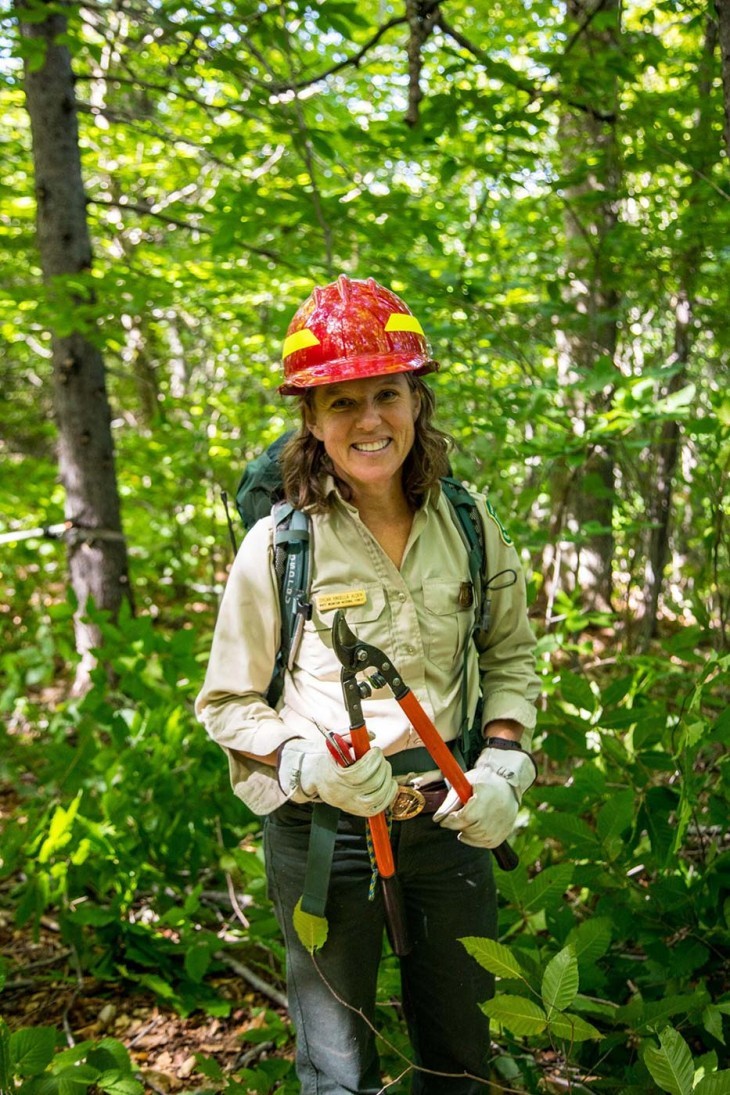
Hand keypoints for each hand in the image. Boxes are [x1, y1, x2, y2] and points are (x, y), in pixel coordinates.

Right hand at [277, 738, 397, 816]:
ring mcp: (351, 805)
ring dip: (387, 779)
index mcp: (335, 777)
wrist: (314, 777)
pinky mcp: (358, 811)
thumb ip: (349, 734)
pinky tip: (388, 782)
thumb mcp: (332, 742)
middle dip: (382, 767)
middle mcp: (343, 794)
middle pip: (373, 784)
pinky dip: (389, 794)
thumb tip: (371, 735)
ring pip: (378, 796)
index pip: (361, 772)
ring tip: (384, 768)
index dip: (373, 759)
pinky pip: (379, 807)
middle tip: (380, 758)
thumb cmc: (326, 758)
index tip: (375, 750)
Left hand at [433, 747, 536, 847]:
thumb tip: (437, 818)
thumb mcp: (464, 784)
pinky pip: (488, 843)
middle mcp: (497, 812)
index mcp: (486, 797)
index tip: (445, 820)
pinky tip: (472, 832)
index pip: (465, 817)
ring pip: (479, 838)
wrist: (506, 783)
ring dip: (467, 833)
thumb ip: (450, 802)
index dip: (452, 821)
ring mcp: (503, 823)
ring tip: (464, 823)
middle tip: (454, 819)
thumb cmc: (482, 781)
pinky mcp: (506, 831)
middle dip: (459, 826)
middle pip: (472, 829)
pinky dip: (477, 840)